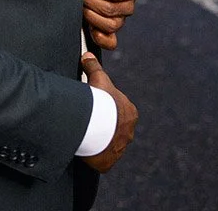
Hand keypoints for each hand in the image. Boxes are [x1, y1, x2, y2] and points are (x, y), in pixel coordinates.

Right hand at [79, 53, 137, 172]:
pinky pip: (103, 160)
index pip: (120, 111)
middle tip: (91, 123)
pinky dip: (96, 157)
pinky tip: (87, 150)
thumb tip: (87, 55)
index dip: (108, 109)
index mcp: (130, 113)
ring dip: (101, 142)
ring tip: (87, 135)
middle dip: (106, 128)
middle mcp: (128, 132)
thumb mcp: (98, 77)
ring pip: (110, 145)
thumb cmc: (101, 100)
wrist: (97, 123)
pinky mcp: (109, 162)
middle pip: (116, 130)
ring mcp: (120, 148)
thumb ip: (93, 66)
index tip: (97, 108)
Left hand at [81, 0, 138, 49]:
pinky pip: (110, 42)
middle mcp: (128, 6)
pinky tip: (90, 29)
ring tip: (81, 6)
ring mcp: (120, 20)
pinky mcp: (110, 32)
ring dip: (92, 16)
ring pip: (110, 25)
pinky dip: (101, 38)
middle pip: (112, 10)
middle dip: (91, 1)